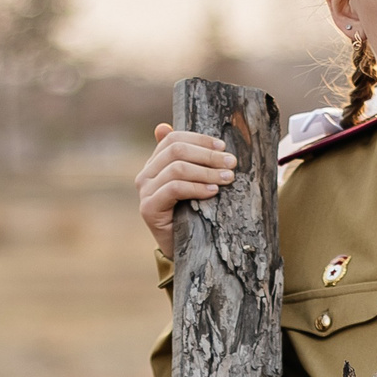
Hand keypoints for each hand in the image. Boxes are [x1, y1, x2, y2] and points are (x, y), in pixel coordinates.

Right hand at [135, 124, 236, 256]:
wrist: (183, 249)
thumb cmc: (191, 213)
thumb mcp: (193, 183)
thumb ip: (191, 160)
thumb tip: (170, 128)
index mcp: (154, 164)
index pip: (173, 139)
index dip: (199, 139)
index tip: (223, 146)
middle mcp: (145, 175)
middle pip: (176, 150)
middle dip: (207, 155)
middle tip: (231, 162)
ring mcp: (145, 191)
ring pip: (177, 168)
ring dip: (207, 171)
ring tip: (227, 178)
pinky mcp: (149, 208)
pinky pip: (174, 188)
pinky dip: (197, 187)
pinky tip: (213, 191)